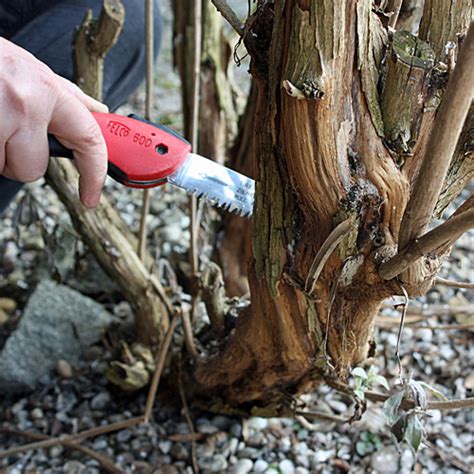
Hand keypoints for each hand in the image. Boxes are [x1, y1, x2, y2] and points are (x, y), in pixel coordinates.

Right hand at [0, 37, 107, 207]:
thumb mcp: (31, 70)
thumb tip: (97, 112)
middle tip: (6, 134)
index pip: (89, 140)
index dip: (95, 173)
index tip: (91, 195)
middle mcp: (24, 104)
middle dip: (20, 161)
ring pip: (4, 168)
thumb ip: (66, 96)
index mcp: (47, 90)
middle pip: (34, 169)